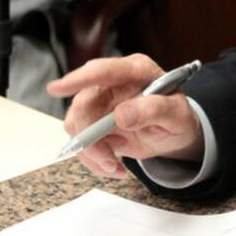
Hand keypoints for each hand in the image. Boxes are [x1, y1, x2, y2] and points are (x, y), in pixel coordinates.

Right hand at [46, 54, 204, 177]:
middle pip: (84, 104)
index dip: (79, 78)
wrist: (174, 134)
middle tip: (110, 161)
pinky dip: (94, 159)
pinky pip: (80, 140)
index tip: (57, 89)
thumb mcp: (177, 115)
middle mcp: (114, 82)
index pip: (104, 70)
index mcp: (137, 71)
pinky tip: (114, 165)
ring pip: (76, 125)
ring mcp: (101, 101)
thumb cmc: (178, 118)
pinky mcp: (94, 120)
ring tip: (116, 166)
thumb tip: (122, 115)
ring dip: (92, 152)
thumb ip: (154, 111)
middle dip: (91, 138)